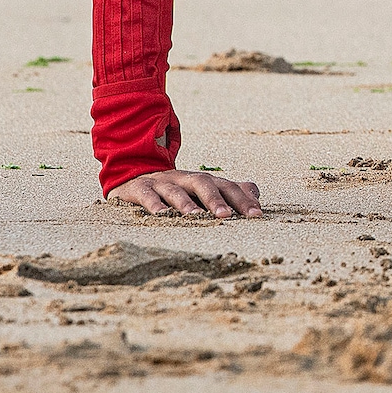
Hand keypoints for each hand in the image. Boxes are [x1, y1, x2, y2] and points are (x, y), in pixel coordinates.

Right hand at [109, 169, 262, 218]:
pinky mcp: (140, 188)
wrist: (134, 176)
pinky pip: (147, 195)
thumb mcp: (202, 189)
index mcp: (203, 181)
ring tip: (196, 216)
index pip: (227, 186)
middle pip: (203, 183)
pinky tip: (161, 215)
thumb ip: (229, 191)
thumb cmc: (177, 189)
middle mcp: (185, 179)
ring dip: (186, 203)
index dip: (242, 199)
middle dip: (216, 199)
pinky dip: (154, 204)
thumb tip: (256, 196)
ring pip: (175, 190)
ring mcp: (162, 183)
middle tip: (226, 215)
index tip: (256, 215)